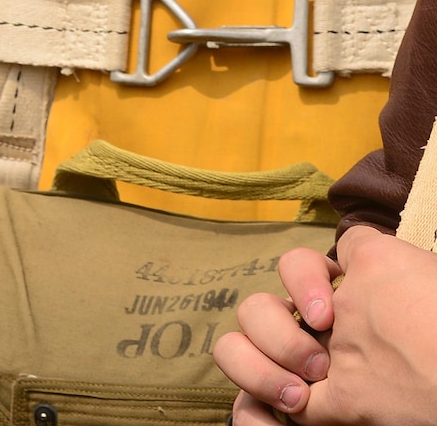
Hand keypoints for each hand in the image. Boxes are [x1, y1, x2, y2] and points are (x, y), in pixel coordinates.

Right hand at [215, 226, 436, 423]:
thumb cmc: (427, 327)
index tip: (326, 313)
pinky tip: (284, 410)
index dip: (298, 281)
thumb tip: (343, 245)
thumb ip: (362, 250)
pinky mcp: (303, 411)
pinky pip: (251, 411)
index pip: (295, 269)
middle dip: (273, 332)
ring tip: (297, 394)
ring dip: (256, 369)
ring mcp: (305, 373)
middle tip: (320, 362)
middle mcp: (321, 333)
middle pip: (254, 311)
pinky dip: (255, 418)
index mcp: (347, 298)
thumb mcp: (390, 267)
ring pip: (235, 351)